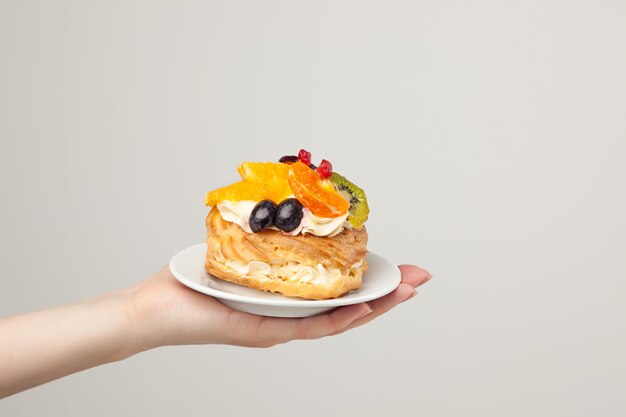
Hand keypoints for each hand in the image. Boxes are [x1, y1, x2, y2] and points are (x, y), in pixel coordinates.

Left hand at [129, 265, 431, 348]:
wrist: (153, 309)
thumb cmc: (189, 280)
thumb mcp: (234, 250)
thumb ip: (261, 235)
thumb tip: (280, 203)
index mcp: (285, 298)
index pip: (336, 289)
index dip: (370, 279)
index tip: (397, 265)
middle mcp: (287, 316)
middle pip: (347, 306)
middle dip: (386, 292)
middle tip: (419, 278)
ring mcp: (278, 328)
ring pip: (337, 319)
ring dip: (375, 306)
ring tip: (405, 291)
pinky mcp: (263, 333)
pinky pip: (308, 327)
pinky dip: (340, 318)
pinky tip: (364, 308)